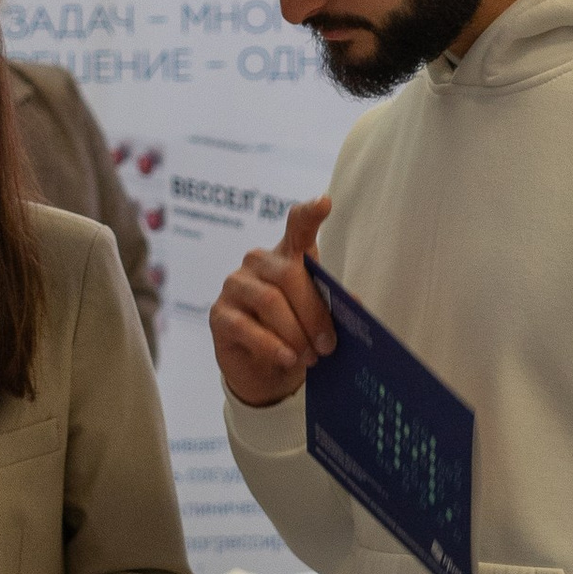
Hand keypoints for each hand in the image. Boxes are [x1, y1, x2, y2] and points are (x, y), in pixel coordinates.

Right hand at [210, 196, 335, 407]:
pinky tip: (287, 358)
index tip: (325, 203)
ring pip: (270, 302)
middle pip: (289, 275)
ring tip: (311, 357)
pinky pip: (246, 327)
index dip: (310, 214)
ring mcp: (235, 286)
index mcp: (287, 256)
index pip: (297, 226)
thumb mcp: (318, 318)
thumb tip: (353, 303)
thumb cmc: (296, 334)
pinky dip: (272, 345)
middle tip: (329, 346)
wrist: (264, 371)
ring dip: (296, 333)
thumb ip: (332, 305)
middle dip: (314, 313)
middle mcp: (258, 263)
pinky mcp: (219, 314)